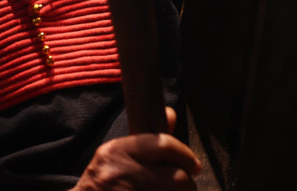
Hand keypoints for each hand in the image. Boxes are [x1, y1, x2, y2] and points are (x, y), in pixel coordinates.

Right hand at [72, 107, 200, 190]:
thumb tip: (171, 113)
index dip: (186, 156)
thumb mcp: (117, 157)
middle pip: (178, 178)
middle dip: (186, 185)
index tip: (193, 166)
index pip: (164, 144)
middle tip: (183, 188)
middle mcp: (121, 172)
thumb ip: (147, 142)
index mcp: (117, 151)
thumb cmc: (102, 184)